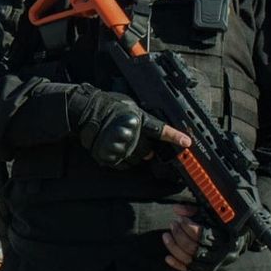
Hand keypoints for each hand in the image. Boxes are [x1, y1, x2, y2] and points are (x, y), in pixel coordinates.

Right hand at [73, 88, 190, 167]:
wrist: (85, 110)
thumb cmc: (106, 105)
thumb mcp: (129, 105)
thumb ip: (142, 119)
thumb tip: (152, 131)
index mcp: (137, 119)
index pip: (159, 130)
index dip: (174, 137)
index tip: (186, 142)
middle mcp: (130, 133)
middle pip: (147, 151)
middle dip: (145, 149)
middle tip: (135, 140)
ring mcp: (119, 146)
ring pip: (136, 160)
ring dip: (133, 155)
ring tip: (122, 142)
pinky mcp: (108, 155)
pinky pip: (122, 165)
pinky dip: (121, 159)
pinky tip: (114, 148)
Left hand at [162, 205, 247, 270]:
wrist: (237, 245)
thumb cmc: (221, 226)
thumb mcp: (210, 214)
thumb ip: (194, 210)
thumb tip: (176, 209)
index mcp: (224, 239)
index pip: (202, 234)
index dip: (187, 226)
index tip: (180, 219)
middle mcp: (220, 255)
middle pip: (193, 248)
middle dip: (179, 235)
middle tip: (172, 224)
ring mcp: (214, 266)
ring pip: (189, 260)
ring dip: (174, 247)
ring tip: (166, 236)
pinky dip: (177, 264)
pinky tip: (168, 257)